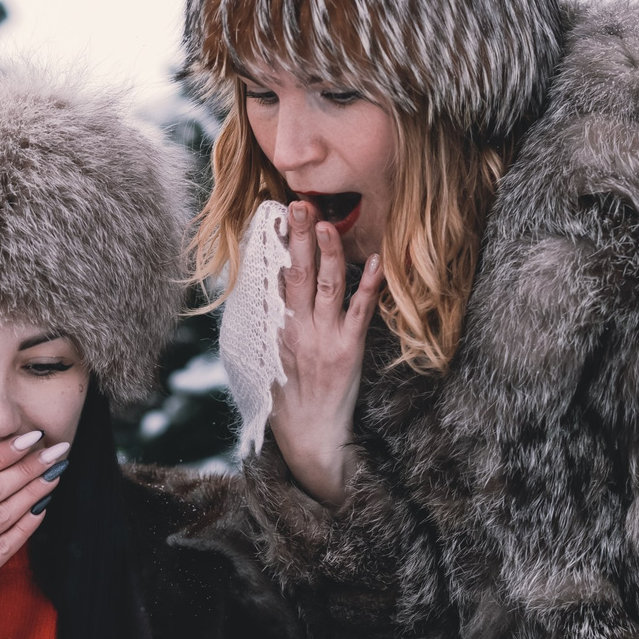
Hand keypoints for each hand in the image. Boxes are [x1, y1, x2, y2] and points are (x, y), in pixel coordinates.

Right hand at [266, 201, 379, 508]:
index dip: (276, 245)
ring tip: (326, 221)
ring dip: (329, 251)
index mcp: (274, 328)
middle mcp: (297, 328)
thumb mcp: (262, 358)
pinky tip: (376, 261)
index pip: (274, 277)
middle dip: (298, 236)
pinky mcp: (348, 349)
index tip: (275, 215)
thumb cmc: (285, 396)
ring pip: (327, 285)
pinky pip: (359, 311)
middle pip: (297, 272)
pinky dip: (368, 285)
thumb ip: (266, 323)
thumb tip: (265, 287)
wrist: (309, 435)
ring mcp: (324, 337)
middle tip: (298, 203)